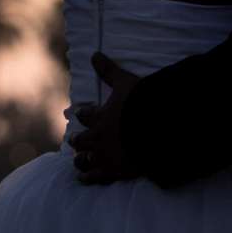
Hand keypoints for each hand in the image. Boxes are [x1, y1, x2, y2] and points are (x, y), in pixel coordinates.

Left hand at [69, 53, 141, 183]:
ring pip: (85, 160)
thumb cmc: (141, 105)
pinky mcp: (115, 171)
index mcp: (101, 116)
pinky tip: (83, 179)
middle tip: (74, 139)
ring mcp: (106, 156)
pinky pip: (97, 177)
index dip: (83, 113)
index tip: (79, 113)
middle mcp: (99, 137)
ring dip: (80, 159)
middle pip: (83, 139)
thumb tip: (94, 54)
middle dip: (78, 139)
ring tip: (77, 159)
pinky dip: (89, 177)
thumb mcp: (126, 83)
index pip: (87, 114)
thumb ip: (109, 71)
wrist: (158, 132)